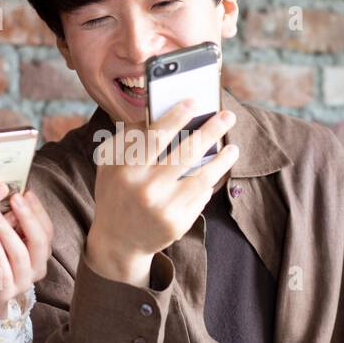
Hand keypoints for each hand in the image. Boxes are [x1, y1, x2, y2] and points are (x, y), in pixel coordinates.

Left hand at [0, 190, 54, 317]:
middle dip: (27, 217)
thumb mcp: (6, 236)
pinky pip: (5, 271)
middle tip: (14, 198)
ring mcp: (23, 280)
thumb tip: (12, 189)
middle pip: (40, 240)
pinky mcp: (7, 291)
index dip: (37, 210)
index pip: (47, 229)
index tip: (25, 191)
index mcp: (40, 251)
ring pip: (21, 255)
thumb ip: (12, 220)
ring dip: (8, 232)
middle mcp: (37, 266)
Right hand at [85, 98, 239, 287]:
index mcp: (127, 170)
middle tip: (228, 116)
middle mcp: (146, 189)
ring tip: (233, 147)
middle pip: (186, 153)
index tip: (194, 102)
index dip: (177, 117)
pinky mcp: (177, 224)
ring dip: (222, 160)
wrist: (117, 241)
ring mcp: (164, 209)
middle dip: (211, 130)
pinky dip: (209, 182)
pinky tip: (216, 172)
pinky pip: (200, 197)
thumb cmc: (116, 192)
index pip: (156, 136)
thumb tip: (155, 110)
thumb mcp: (110, 164)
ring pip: (202, 177)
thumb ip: (129, 138)